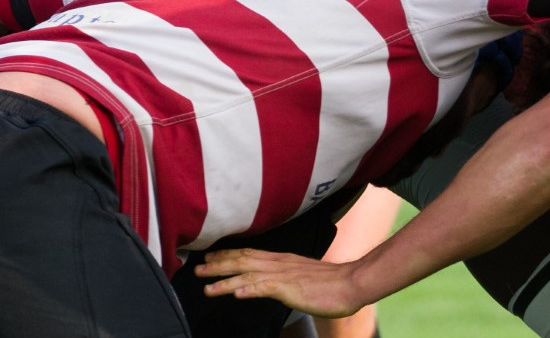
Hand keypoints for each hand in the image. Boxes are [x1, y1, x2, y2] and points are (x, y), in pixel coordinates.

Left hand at [194, 249, 371, 317]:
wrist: (352, 283)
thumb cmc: (330, 283)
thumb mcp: (302, 276)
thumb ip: (284, 276)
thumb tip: (271, 282)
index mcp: (282, 260)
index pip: (249, 254)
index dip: (227, 255)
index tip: (210, 257)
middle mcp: (279, 263)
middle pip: (242, 261)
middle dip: (218, 265)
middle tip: (197, 269)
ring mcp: (283, 275)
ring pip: (247, 274)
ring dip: (225, 280)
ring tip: (206, 287)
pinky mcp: (290, 288)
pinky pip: (265, 288)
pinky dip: (248, 289)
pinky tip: (235, 294)